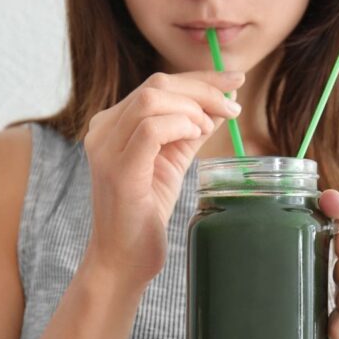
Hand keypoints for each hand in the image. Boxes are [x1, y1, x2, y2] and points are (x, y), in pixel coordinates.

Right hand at [83, 71, 244, 286]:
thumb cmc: (145, 214)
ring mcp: (106, 148)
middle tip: (233, 106)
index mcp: (113, 124)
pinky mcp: (119, 170)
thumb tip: (221, 105)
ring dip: (193, 108)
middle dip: (203, 89)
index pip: (157, 84)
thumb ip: (190, 132)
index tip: (235, 80)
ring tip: (210, 128)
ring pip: (152, 99)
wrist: (123, 260)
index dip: (200, 78)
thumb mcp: (172, 162)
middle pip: (157, 85)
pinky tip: (196, 135)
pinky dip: (180, 125)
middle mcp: (103, 130)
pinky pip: (150, 129)